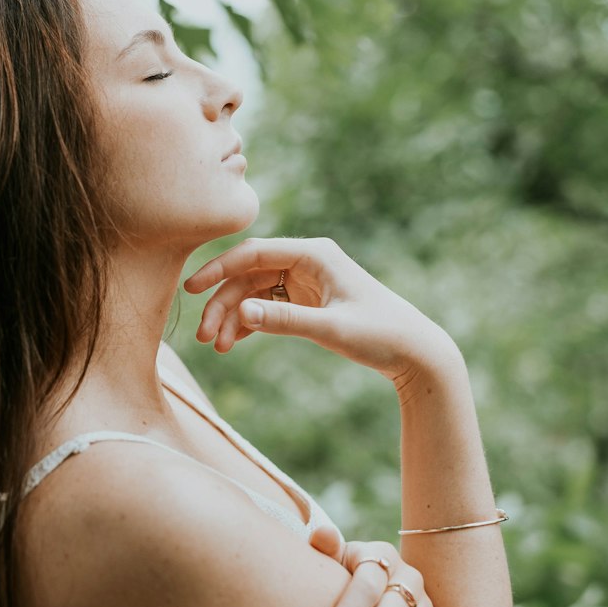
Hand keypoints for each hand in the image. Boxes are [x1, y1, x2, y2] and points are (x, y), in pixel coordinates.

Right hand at [184, 235, 456, 383]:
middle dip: (223, 303)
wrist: (415, 353)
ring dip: (234, 317)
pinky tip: (232, 342)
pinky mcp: (308, 302)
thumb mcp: (331, 329)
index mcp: (314, 254)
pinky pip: (268, 307)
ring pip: (255, 294)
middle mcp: (307, 262)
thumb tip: (240, 311)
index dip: (219, 268)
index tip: (192, 288)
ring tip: (217, 346)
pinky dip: (250, 323)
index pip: (254, 253)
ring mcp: (306, 282)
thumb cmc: (381, 334)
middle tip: (204, 336)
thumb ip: (284, 320)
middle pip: (249, 276)